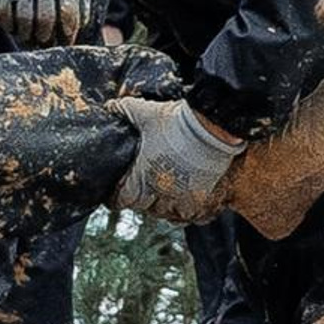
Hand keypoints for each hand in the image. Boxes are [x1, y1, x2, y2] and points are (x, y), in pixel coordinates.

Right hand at [0, 0, 89, 45]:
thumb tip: (83, 20)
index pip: (68, 14)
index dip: (68, 31)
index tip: (67, 39)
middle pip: (46, 21)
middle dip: (48, 37)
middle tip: (47, 42)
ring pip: (25, 21)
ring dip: (29, 35)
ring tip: (32, 39)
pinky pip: (5, 12)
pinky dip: (8, 25)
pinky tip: (13, 28)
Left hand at [112, 99, 242, 222]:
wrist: (212, 127)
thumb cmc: (177, 123)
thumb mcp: (145, 113)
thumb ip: (124, 110)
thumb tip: (111, 107)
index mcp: (141, 178)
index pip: (122, 199)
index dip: (116, 198)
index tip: (115, 196)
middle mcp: (160, 192)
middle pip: (144, 208)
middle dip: (140, 200)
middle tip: (140, 191)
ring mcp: (181, 198)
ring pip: (166, 213)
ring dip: (161, 206)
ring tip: (161, 195)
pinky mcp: (201, 198)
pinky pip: (189, 216)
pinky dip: (184, 211)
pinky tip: (182, 202)